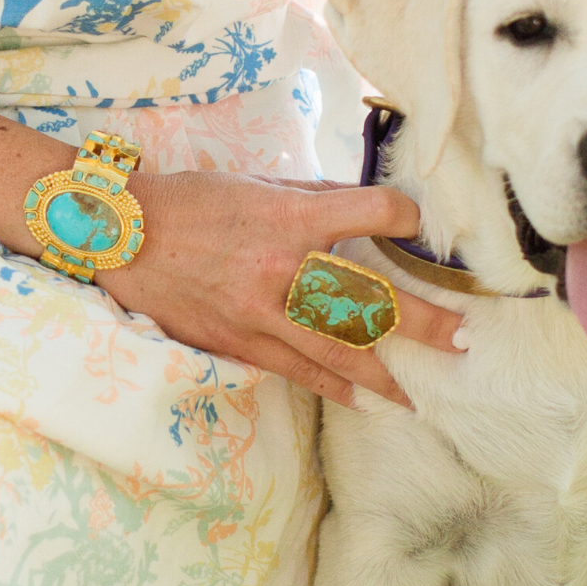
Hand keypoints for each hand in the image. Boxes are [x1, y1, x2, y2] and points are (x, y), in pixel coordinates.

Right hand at [95, 171, 463, 408]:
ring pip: (339, 349)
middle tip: (461, 338)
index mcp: (292, 217)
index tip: (422, 227)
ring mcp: (262, 311)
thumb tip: (367, 206)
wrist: (124, 237)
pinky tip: (362, 400)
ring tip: (419, 394)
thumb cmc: (194, 202)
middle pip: (369, 299)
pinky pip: (297, 370)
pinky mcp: (241, 341)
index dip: (407, 218)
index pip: (373, 214)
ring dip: (385, 374)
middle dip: (422, 321)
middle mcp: (284, 268)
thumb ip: (317, 198)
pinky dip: (333, 386)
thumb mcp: (259, 185)